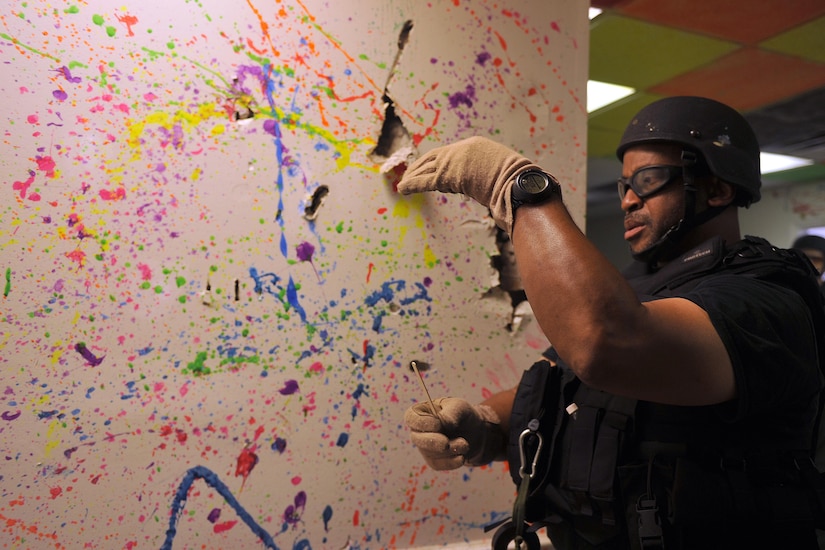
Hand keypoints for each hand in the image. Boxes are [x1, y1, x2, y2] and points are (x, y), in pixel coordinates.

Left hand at [397, 136, 540, 234]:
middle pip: (433, 157)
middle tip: (409, 175)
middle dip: (420, 166)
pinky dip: (412, 184)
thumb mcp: (502, 173)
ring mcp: (453, 161)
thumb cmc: (516, 182)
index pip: (449, 154)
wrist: (516, 181)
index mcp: (474, 146)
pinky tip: (402, 188)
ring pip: (426, 168)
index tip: (429, 170)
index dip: (436, 162)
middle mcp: (460, 150)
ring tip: (403, 185)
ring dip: (412, 176)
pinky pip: (424, 180)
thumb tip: (495, 195)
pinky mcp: (447, 175)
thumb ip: (490, 178)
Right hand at [404, 397, 504, 470]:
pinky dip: (451, 462)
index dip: (422, 423)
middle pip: (417, 439)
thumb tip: (445, 421)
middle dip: (432, 442)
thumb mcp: (460, 406)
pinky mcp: (434, 460)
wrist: (475, 432)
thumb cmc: (463, 415)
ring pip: (431, 453)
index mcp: (420, 412)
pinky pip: (438, 464)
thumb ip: (451, 411)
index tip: (439, 424)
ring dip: (449, 450)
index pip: (412, 418)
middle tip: (446, 443)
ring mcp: (425, 447)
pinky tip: (461, 457)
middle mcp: (419, 431)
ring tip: (465, 444)